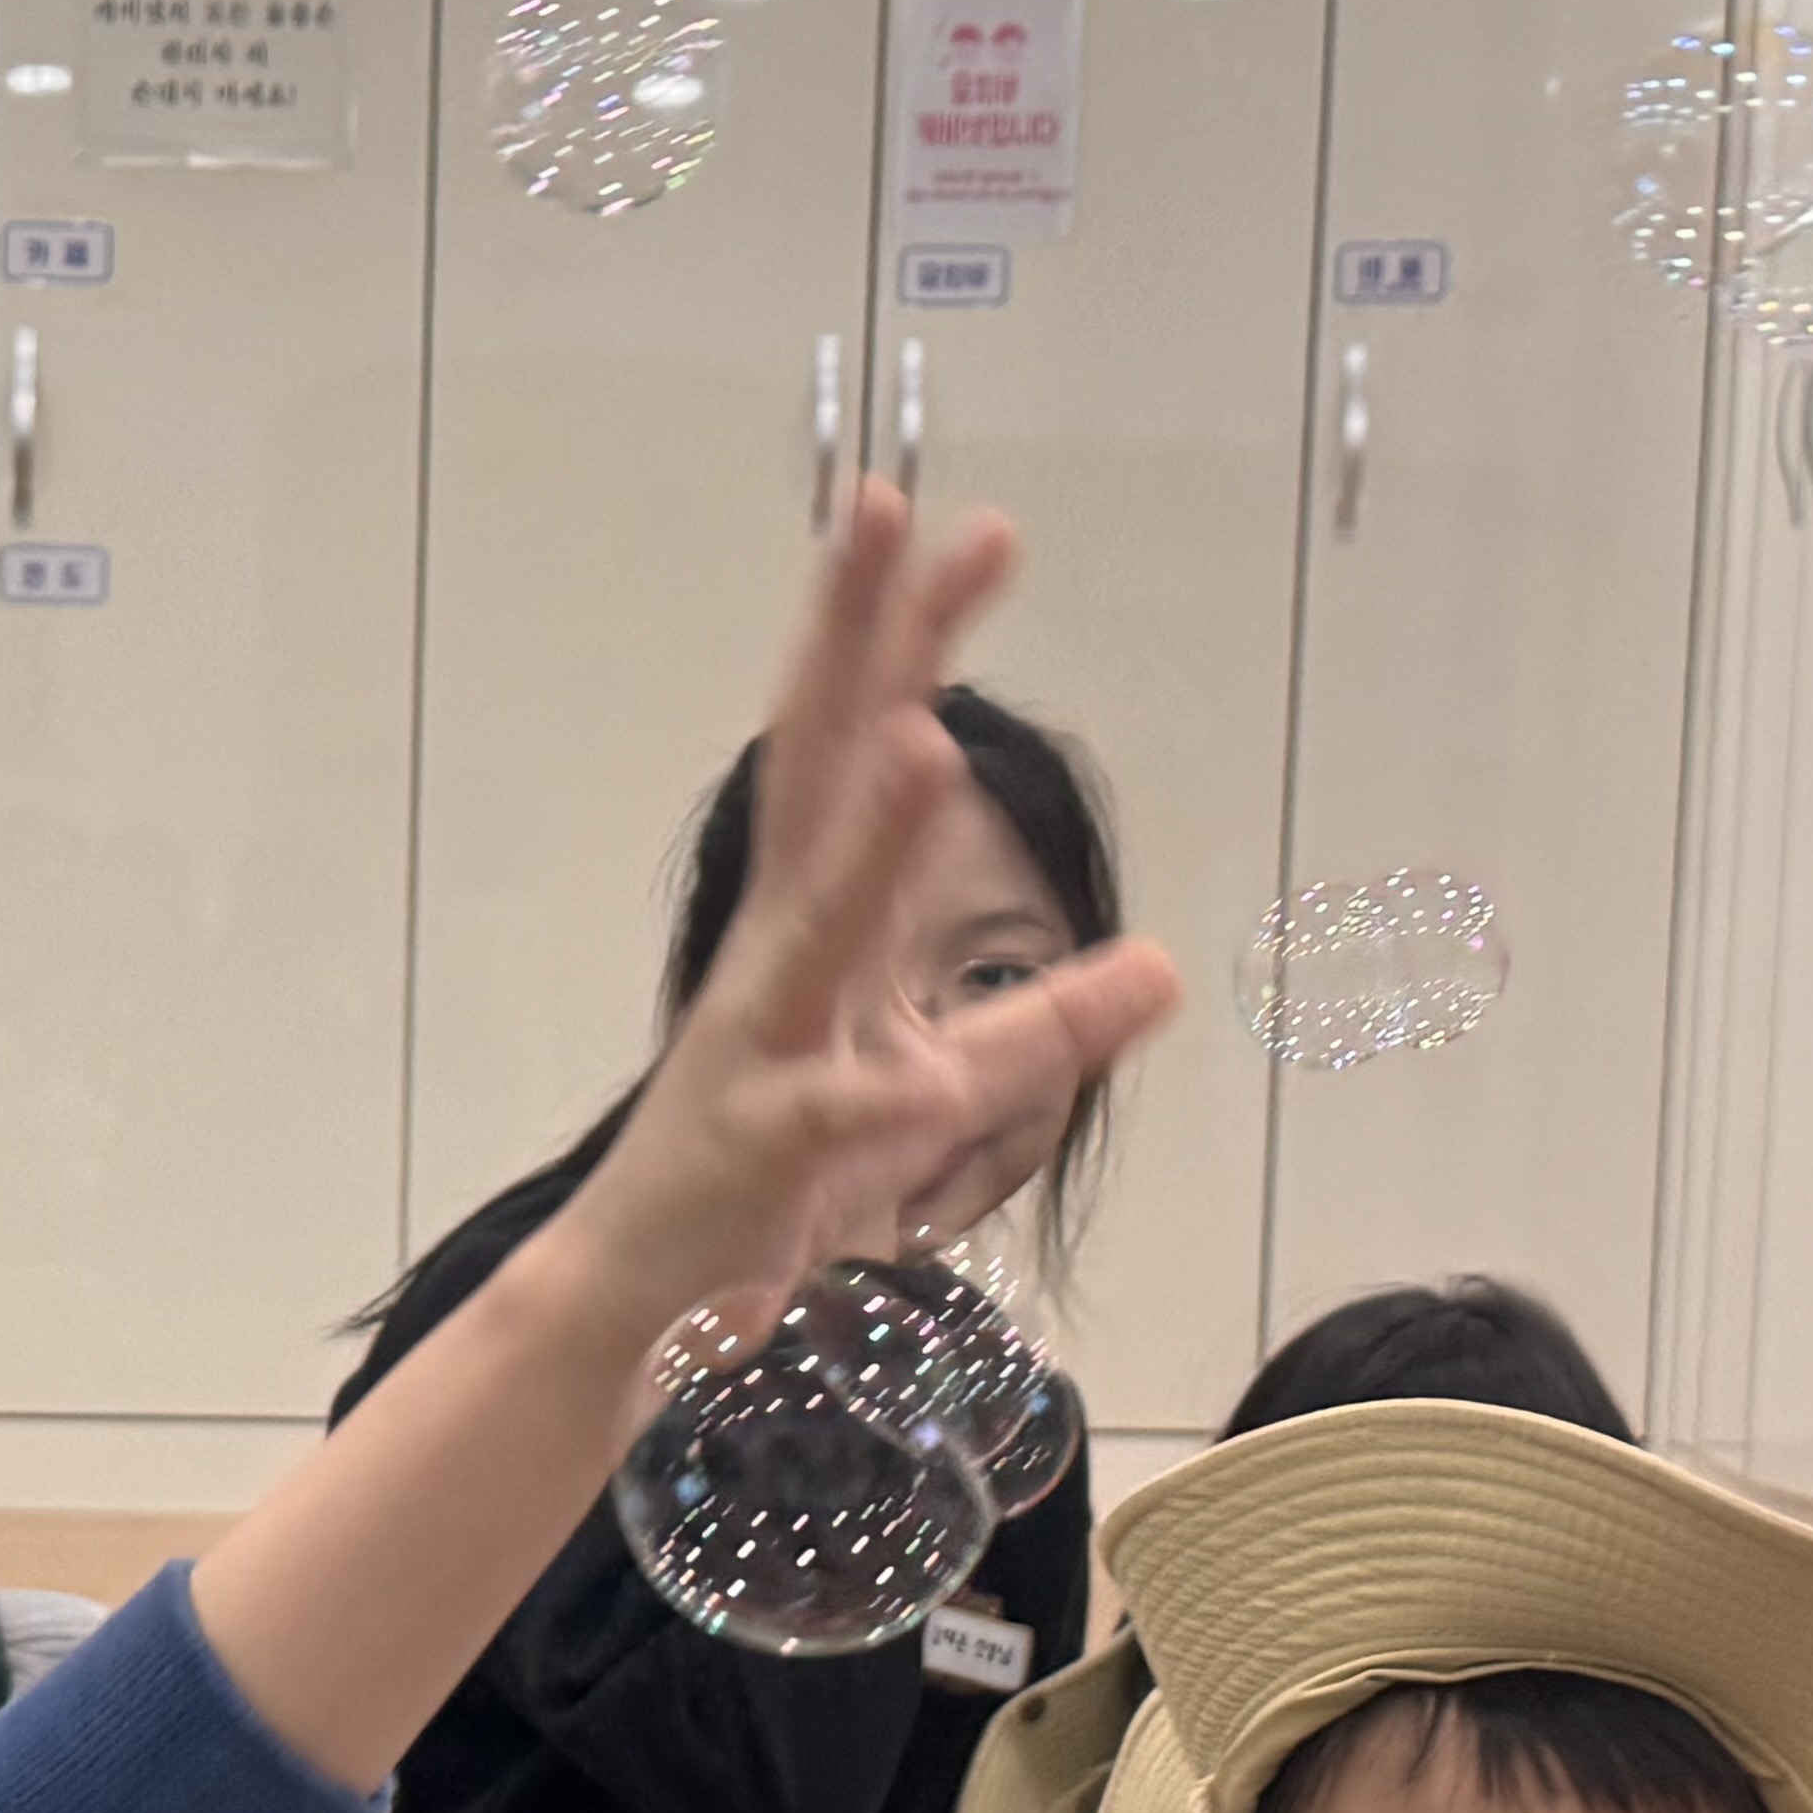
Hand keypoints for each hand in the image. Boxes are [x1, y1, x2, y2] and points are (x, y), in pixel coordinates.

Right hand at [550, 485, 1185, 1357]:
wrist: (644, 1300)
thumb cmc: (778, 1182)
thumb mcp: (935, 1097)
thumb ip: (1044, 1028)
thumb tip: (1167, 966)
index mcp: (817, 923)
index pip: (864, 749)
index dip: (907, 637)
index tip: (966, 528)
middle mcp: (779, 954)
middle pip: (819, 772)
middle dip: (854, 644)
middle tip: (890, 512)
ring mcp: (765, 1047)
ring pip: (819, 923)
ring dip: (870, 836)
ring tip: (925, 739)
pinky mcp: (765, 1156)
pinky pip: (828, 1126)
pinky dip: (862, 1100)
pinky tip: (903, 1083)